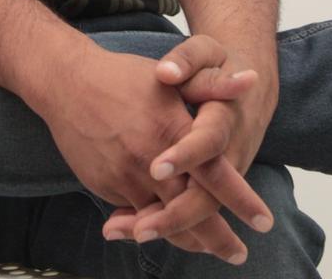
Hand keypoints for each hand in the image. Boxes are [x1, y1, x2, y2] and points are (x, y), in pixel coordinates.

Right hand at [40, 40, 271, 261]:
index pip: (214, 174)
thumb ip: (213, 86)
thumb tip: (252, 81)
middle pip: (191, 209)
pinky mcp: (105, 186)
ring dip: (188, 239)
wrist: (67, 83)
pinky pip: (135, 215)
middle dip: (218, 238)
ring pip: (162, 220)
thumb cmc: (124, 76)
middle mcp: (150, 159)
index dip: (240, 201)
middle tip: (239, 254)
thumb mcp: (172, 76)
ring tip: (210, 249)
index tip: (264, 222)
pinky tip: (169, 233)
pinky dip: (154, 227)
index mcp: (171, 130)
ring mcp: (125, 176)